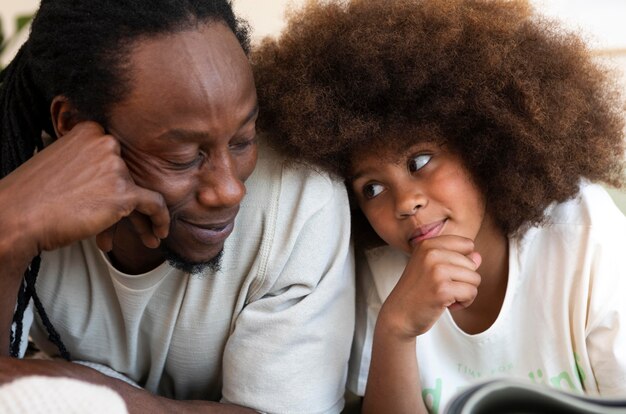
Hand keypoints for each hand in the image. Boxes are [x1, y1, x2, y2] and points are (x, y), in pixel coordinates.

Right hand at [0, 121, 169, 253]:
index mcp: (90, 130)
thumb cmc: (33, 195)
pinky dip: (160, 220)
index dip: (118, 181)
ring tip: (148, 236)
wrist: (17, 216)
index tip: (117, 198)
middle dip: (130, 202)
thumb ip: (86, 160)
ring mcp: (116, 167)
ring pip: (142, 193)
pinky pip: (156, 205)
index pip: (117, 156)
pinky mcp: (123, 193)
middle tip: (134, 223)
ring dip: (142, 218)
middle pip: (130, 175)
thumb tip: (105, 177)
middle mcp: (106, 143)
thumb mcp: (60, 161)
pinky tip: (159, 233)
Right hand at [378, 235, 481, 339]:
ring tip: (446, 296)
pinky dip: (464, 302)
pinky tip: (448, 305)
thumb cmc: (416, 292)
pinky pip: (471, 293)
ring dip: (465, 292)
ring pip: (475, 278)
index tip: (447, 273)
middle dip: (463, 280)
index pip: (467, 244)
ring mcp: (437, 271)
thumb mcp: (432, 268)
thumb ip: (456, 259)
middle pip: (472, 263)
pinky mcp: (443, 289)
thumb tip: (478, 256)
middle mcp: (431, 253)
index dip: (463, 262)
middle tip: (443, 288)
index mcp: (428, 244)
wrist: (398, 315)